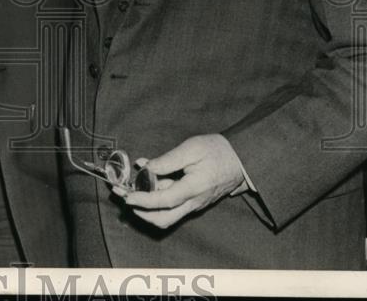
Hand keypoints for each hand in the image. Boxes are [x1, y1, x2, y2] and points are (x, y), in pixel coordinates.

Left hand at [111, 134, 246, 228]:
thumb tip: (147, 167)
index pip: (163, 202)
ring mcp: (195, 204)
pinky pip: (174, 206)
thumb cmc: (218, 150)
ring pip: (167, 215)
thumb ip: (168, 160)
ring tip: (133, 188)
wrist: (242, 159)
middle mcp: (194, 202)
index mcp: (194, 188)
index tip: (126, 196)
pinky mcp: (195, 201)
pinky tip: (149, 180)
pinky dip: (158, 198)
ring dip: (148, 206)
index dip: (142, 200)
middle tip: (124, 196)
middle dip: (141, 211)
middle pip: (163, 219)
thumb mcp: (192, 148)